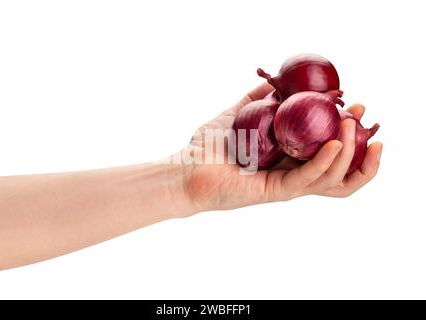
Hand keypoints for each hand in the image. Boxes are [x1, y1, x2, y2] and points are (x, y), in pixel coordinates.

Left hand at [181, 83, 382, 212]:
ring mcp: (285, 184)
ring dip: (349, 154)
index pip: (328, 150)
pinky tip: (335, 143)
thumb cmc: (208, 146)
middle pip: (339, 169)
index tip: (357, 105)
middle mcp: (291, 173)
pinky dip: (324, 162)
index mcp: (287, 157)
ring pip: (331, 178)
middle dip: (360, 147)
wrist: (186, 169)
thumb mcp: (235, 115)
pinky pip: (306, 179)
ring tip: (354, 128)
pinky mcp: (275, 191)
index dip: (349, 132)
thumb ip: (254, 100)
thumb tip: (271, 81)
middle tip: (366, 120)